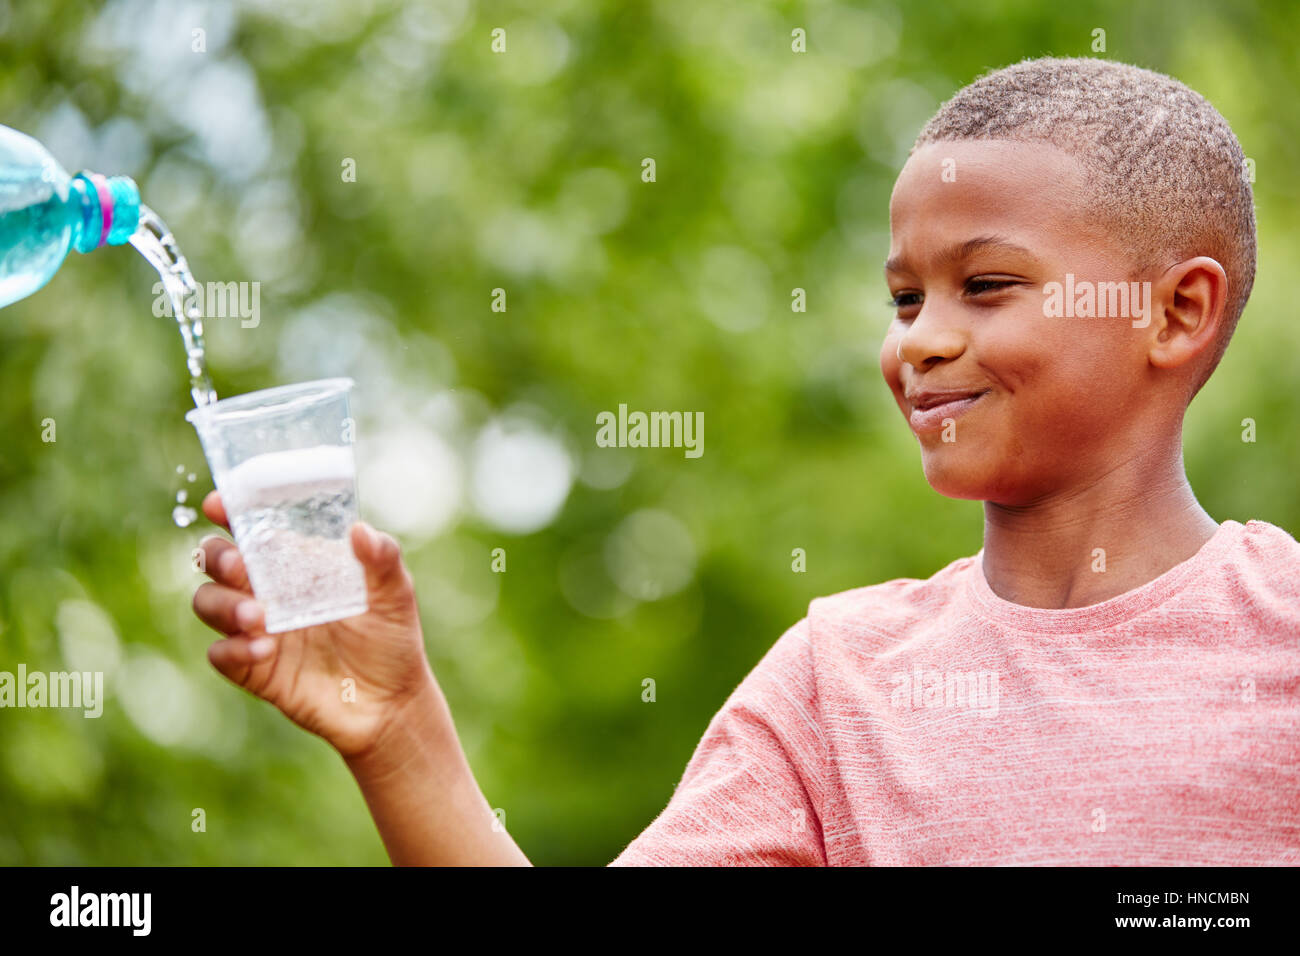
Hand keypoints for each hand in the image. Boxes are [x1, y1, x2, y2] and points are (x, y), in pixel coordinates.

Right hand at [192, 491, 443, 760]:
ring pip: (208, 602)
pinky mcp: (253, 669)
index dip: (230, 510)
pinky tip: (265, 649)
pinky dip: (233, 649)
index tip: (219, 504)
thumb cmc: (391, 640)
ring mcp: (257, 629)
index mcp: (298, 562)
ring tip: (258, 617)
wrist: (390, 704)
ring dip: (223, 604)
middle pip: (216, 559)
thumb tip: (359, 531)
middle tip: (240, 566)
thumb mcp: (395, 595)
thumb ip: (382, 560)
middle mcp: (269, 590)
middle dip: (217, 556)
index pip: (253, 526)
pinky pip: (220, 654)